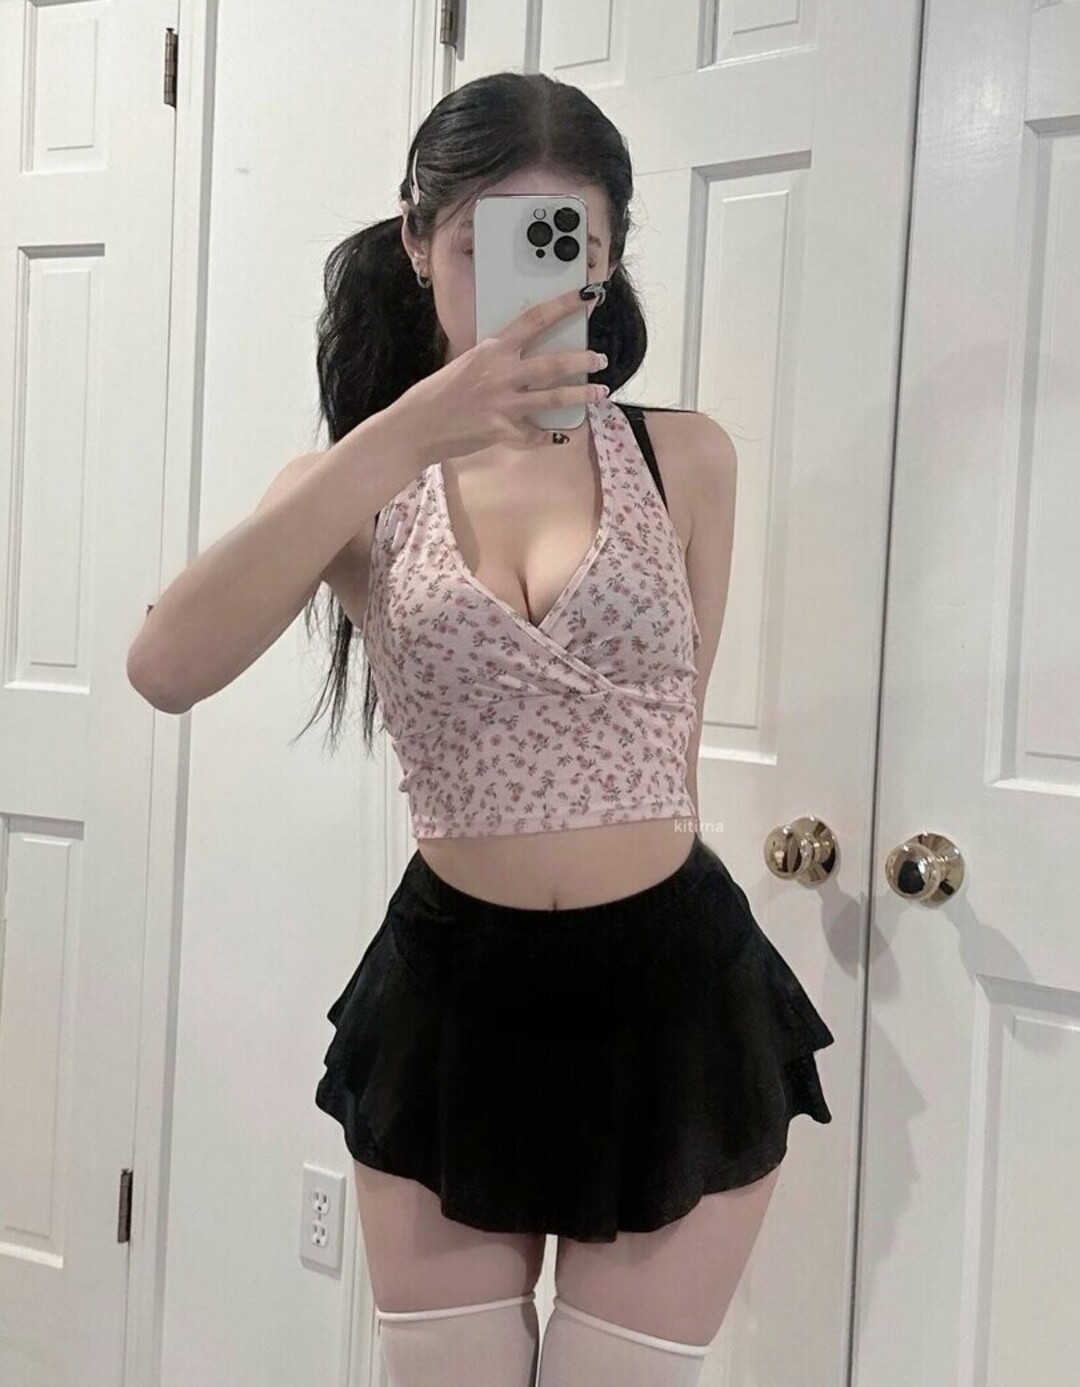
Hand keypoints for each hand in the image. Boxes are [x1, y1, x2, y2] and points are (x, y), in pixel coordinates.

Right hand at [397, 285, 607, 456]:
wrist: (417, 425)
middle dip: (582, 360)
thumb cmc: (439, 393)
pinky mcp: (502, 431)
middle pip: (553, 363)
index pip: (535, 320)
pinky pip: (534, 435)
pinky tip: (558, 438)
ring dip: (581, 395)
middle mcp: (501, 373)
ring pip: (553, 397)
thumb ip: (495, 359)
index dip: (564, 305)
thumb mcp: (467, 364)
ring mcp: (503, 403)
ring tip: (600, 392)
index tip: (587, 296)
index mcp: (493, 350)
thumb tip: (517, 354)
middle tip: (600, 358)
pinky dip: (547, 438)